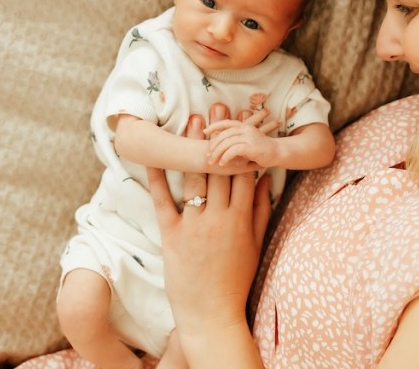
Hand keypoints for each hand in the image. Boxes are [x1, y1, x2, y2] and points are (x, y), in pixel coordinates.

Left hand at [148, 105, 272, 342]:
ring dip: (193, 145)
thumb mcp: (256, 245)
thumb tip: (264, 181)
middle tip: (218, 104)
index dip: (245, 142)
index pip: (245, 171)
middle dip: (220, 133)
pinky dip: (158, 177)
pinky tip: (154, 155)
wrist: (211, 314)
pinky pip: (164, 200)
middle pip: (221, 167)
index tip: (245, 118)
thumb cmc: (236, 280)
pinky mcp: (171, 236)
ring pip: (195, 177)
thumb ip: (260, 211)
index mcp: (242, 218)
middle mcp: (219, 218)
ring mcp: (194, 225)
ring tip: (193, 117)